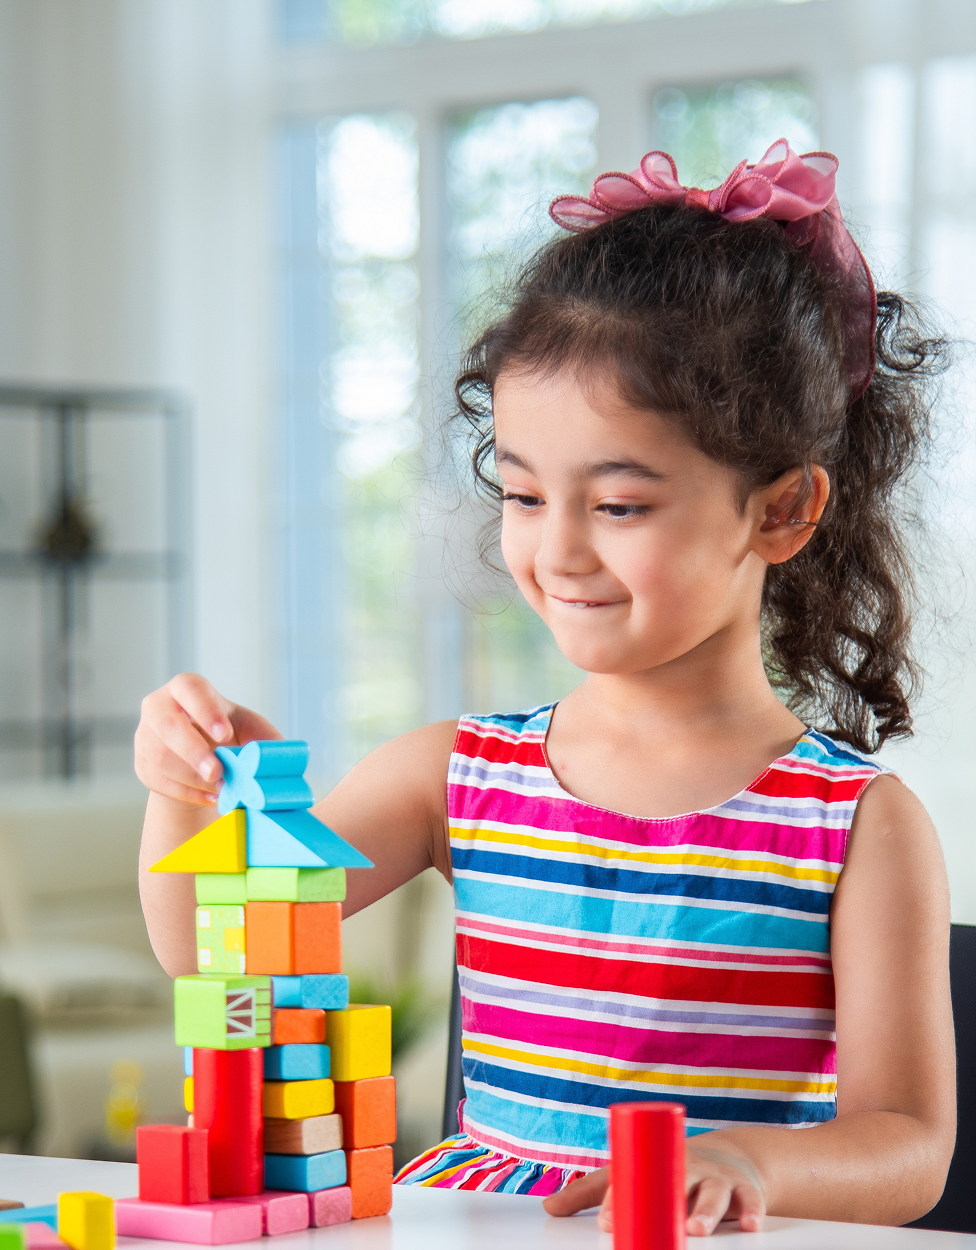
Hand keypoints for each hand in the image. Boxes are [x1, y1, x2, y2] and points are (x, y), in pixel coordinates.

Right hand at [135, 673, 282, 805]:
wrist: (203, 760)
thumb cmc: (230, 736)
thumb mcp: (250, 730)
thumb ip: (266, 738)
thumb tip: (285, 756)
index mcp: (187, 689)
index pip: (189, 688)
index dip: (204, 709)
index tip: (224, 733)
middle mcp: (159, 707)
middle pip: (166, 724)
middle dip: (193, 750)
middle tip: (218, 772)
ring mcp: (145, 736)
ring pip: (158, 756)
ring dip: (191, 776)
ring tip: (220, 788)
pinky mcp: (142, 765)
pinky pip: (158, 780)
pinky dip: (187, 793)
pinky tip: (211, 797)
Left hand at [542, 1141, 765, 1235]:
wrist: (727, 1156)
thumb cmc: (668, 1170)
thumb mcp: (631, 1176)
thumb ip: (590, 1194)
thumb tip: (548, 1209)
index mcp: (655, 1161)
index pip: (634, 1179)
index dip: (618, 1200)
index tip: (604, 1220)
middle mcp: (687, 1166)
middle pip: (675, 1182)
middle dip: (666, 1203)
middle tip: (650, 1220)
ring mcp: (717, 1178)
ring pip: (713, 1193)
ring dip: (706, 1211)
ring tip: (696, 1229)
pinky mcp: (745, 1191)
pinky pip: (750, 1201)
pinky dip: (752, 1211)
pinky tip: (751, 1225)